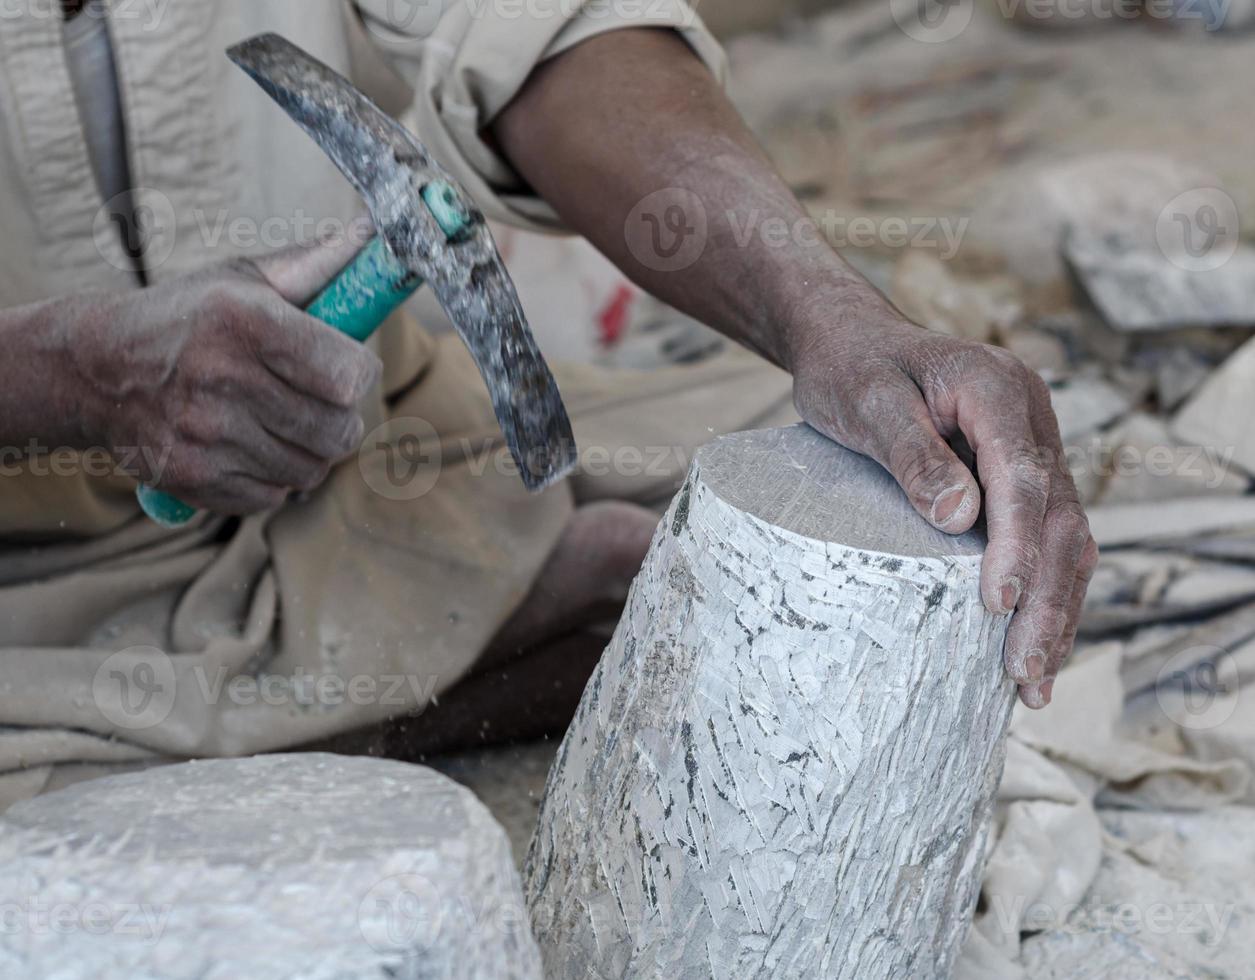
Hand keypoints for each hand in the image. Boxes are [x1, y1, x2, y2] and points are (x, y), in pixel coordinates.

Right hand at [66, 238, 381, 513]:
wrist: (92, 369)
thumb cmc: (186, 317)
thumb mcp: (242, 278)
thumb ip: (316, 264)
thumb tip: (374, 236)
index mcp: (245, 322)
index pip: (347, 376)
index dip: (359, 374)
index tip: (347, 367)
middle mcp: (222, 380)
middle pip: (338, 431)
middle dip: (342, 418)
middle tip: (322, 402)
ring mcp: (205, 435)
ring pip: (311, 470)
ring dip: (310, 451)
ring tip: (283, 423)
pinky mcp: (192, 478)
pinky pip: (274, 496)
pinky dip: (273, 478)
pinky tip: (250, 447)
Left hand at [790, 307, 1097, 708]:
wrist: (849, 343)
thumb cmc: (852, 368)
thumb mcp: (868, 403)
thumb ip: (912, 454)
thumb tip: (959, 518)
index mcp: (997, 388)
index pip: (1023, 476)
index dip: (1016, 545)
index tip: (997, 605)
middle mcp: (1030, 418)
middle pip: (1058, 516)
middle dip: (1045, 597)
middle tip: (1022, 671)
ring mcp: (1033, 446)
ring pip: (1065, 535)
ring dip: (1054, 607)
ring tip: (1032, 682)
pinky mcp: (1018, 475)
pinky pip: (1045, 536)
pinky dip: (1043, 590)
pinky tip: (1030, 645)